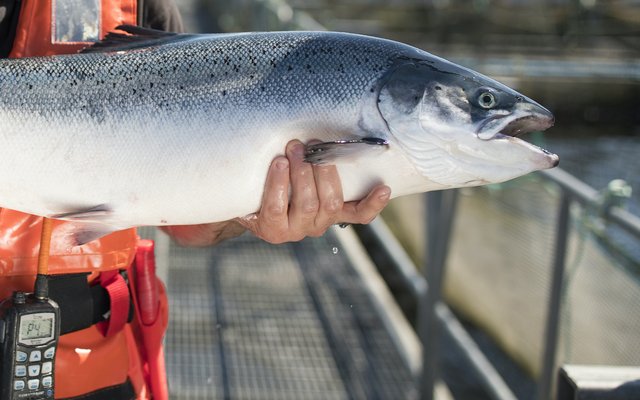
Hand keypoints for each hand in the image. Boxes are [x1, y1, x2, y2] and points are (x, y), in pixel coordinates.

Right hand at [162, 140, 390, 246]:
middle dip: (304, 173)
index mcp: (269, 227)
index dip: (279, 188)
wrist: (265, 201)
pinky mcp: (337, 212)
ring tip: (318, 150)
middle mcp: (297, 229)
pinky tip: (384, 188)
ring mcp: (319, 221)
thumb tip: (110, 202)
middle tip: (298, 145)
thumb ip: (201, 185)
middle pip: (306, 206)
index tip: (279, 159)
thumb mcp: (225, 188)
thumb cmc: (244, 188)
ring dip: (327, 175)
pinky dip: (372, 204)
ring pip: (329, 205)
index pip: (275, 213)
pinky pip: (357, 215)